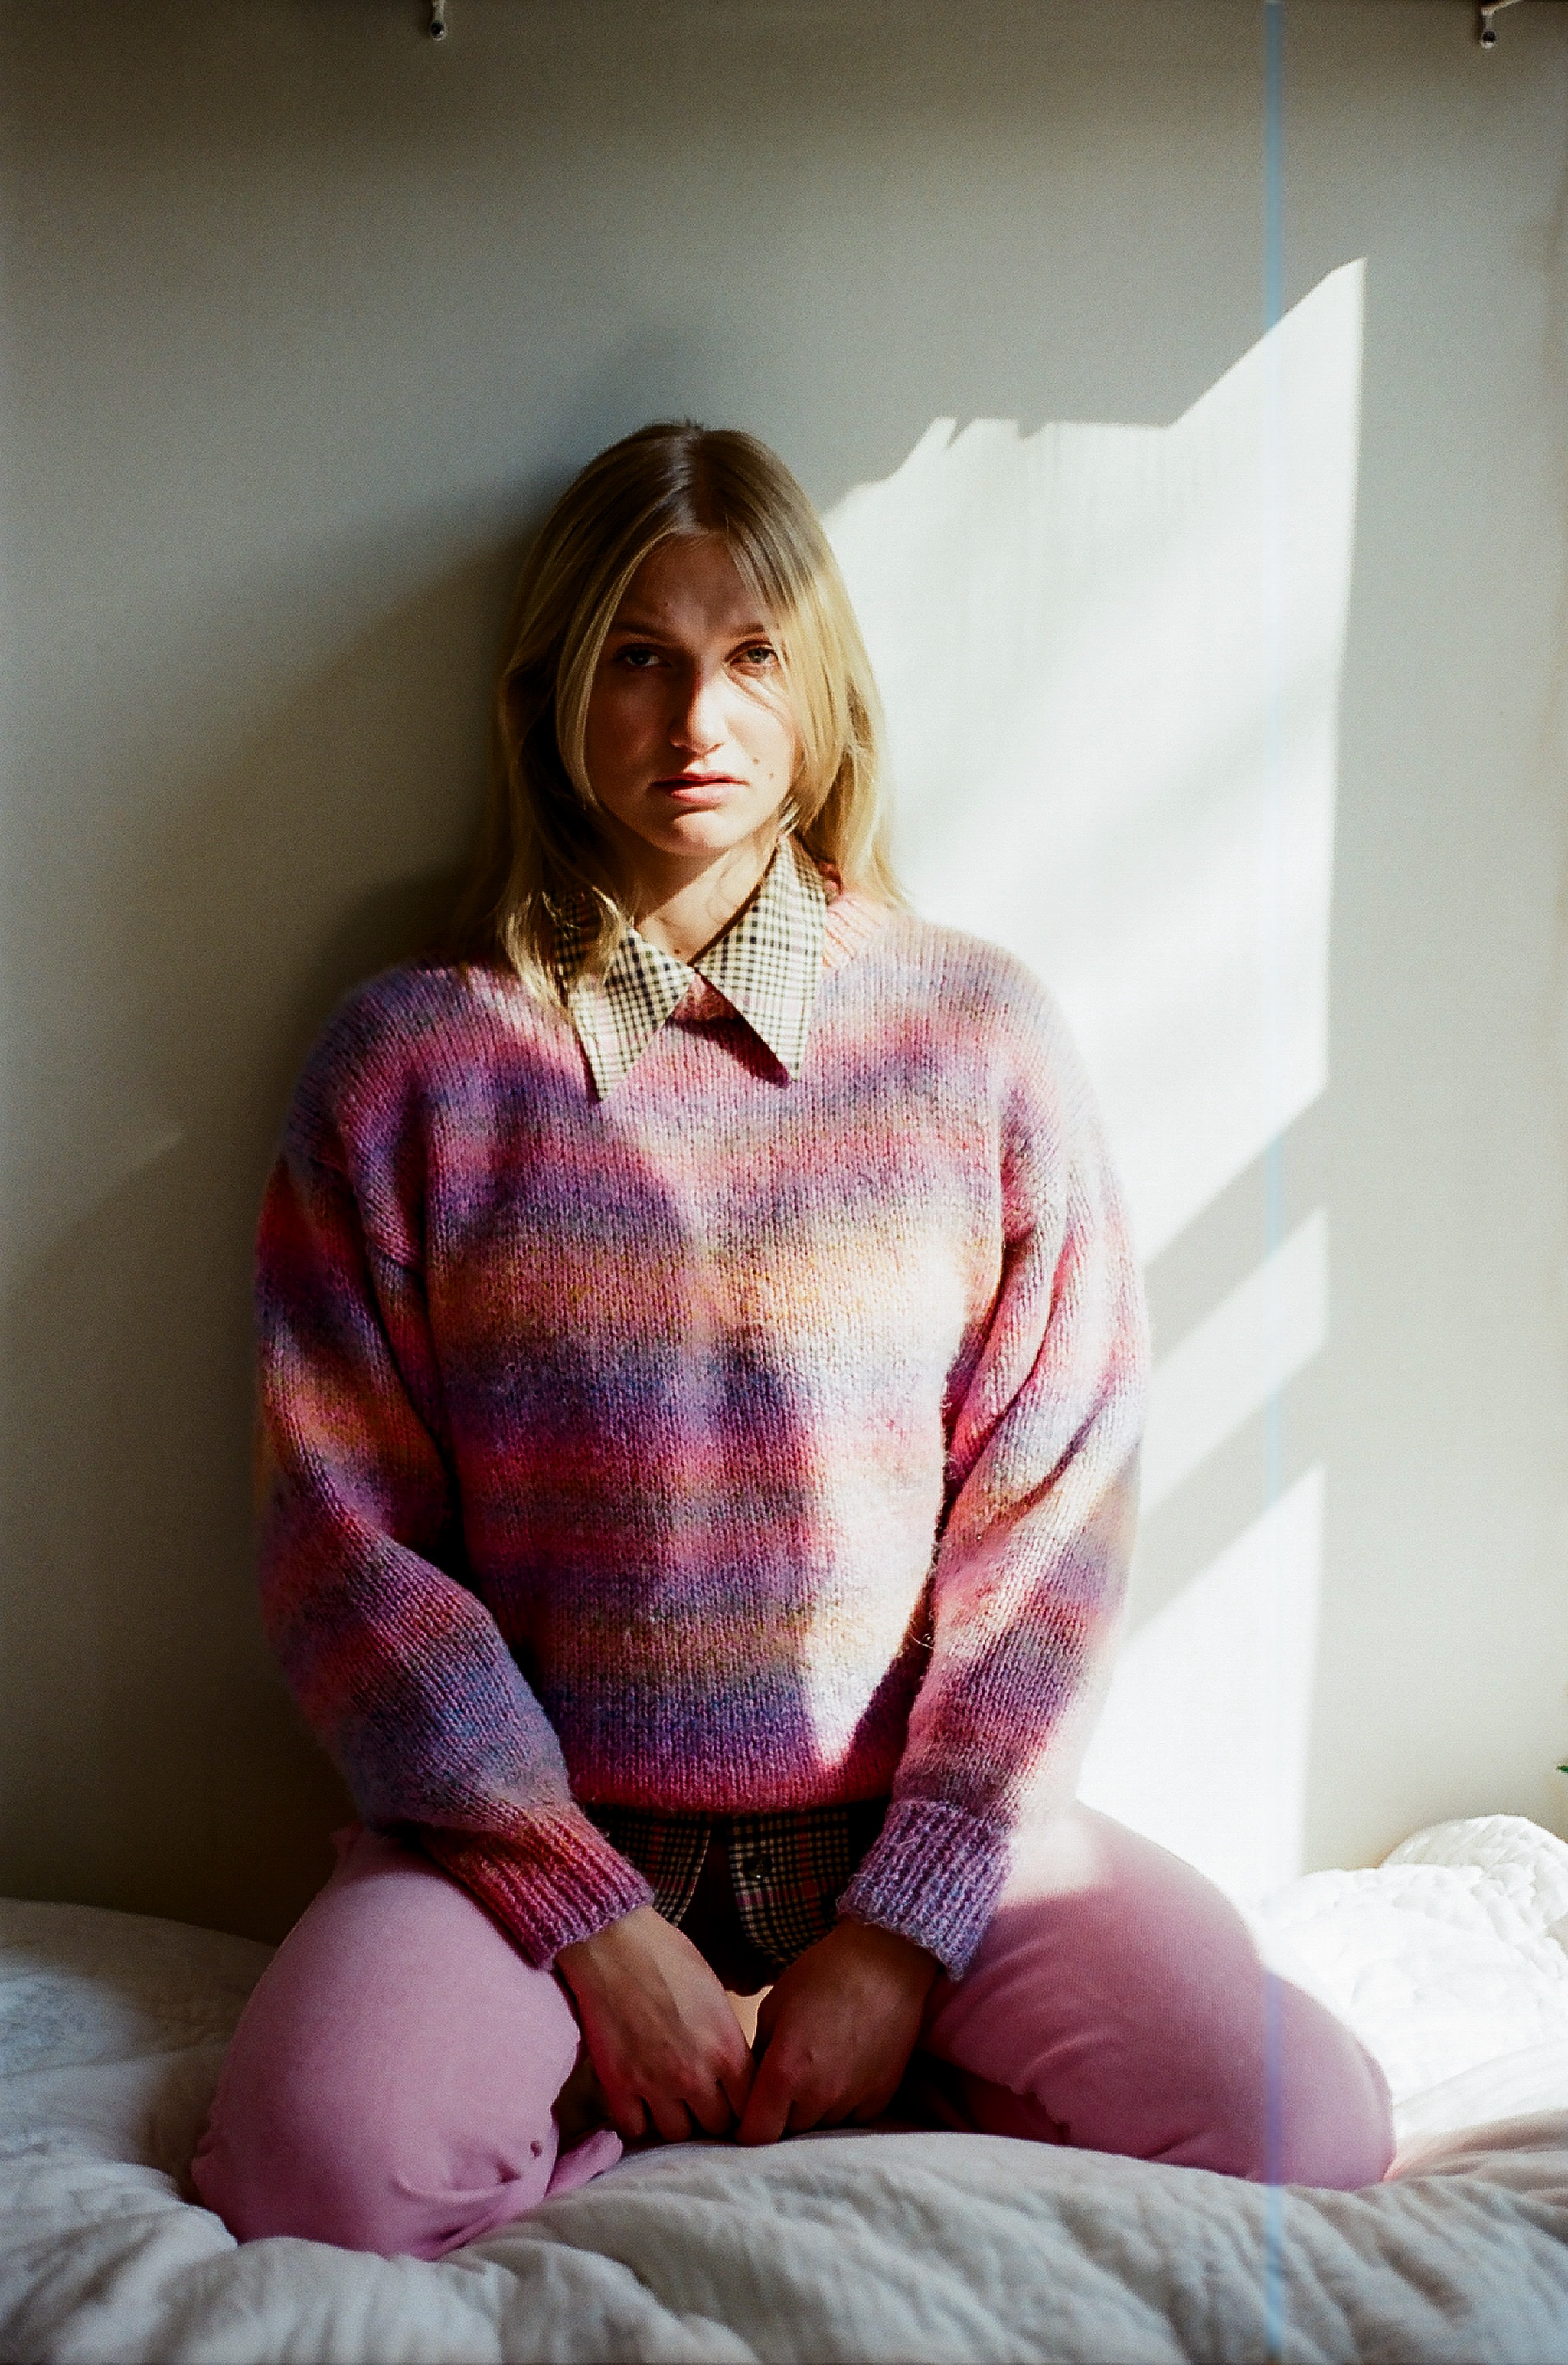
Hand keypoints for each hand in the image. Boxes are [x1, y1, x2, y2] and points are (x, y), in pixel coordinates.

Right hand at [557, 1905, 754, 2142]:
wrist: (614, 1942)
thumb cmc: (668, 1957)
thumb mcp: (715, 1995)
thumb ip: (725, 2040)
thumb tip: (731, 2070)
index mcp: (726, 2048)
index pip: (749, 2106)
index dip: (742, 2105)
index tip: (732, 2099)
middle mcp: (695, 2075)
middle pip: (715, 2125)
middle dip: (711, 2114)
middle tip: (700, 2099)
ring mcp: (655, 2084)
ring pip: (677, 2133)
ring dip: (676, 2118)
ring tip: (670, 2098)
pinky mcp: (618, 2086)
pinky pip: (635, 2128)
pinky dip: (639, 2119)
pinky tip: (640, 2100)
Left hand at [737, 1918, 940, 2145]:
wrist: (885, 1963)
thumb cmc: (823, 1975)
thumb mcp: (774, 2007)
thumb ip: (759, 2056)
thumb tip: (752, 2086)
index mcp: (784, 2073)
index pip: (757, 2134)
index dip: (747, 2128)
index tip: (749, 2114)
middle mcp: (818, 2096)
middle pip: (789, 2132)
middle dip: (781, 2114)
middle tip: (785, 2080)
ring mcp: (852, 2100)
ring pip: (821, 2126)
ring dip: (813, 2109)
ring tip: (818, 2067)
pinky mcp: (879, 2098)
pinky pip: (850, 2118)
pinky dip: (842, 2103)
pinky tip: (843, 2069)